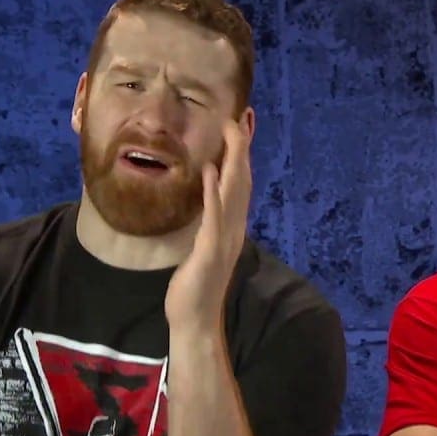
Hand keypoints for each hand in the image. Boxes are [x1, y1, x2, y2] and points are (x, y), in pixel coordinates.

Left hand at [165, 118, 251, 332]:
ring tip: (231, 131)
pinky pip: (214, 216)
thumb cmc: (194, 285)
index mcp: (231, 226)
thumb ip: (209, 222)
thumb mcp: (203, 246)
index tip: (241, 124)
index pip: (240, 182)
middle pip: (242, 180)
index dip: (242, 152)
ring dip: (233, 160)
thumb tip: (209, 197)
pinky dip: (213, 192)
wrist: (195, 320)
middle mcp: (234, 228)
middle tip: (241, 115)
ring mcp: (225, 239)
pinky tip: (210, 170)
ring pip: (233, 192)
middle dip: (242, 147)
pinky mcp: (211, 251)